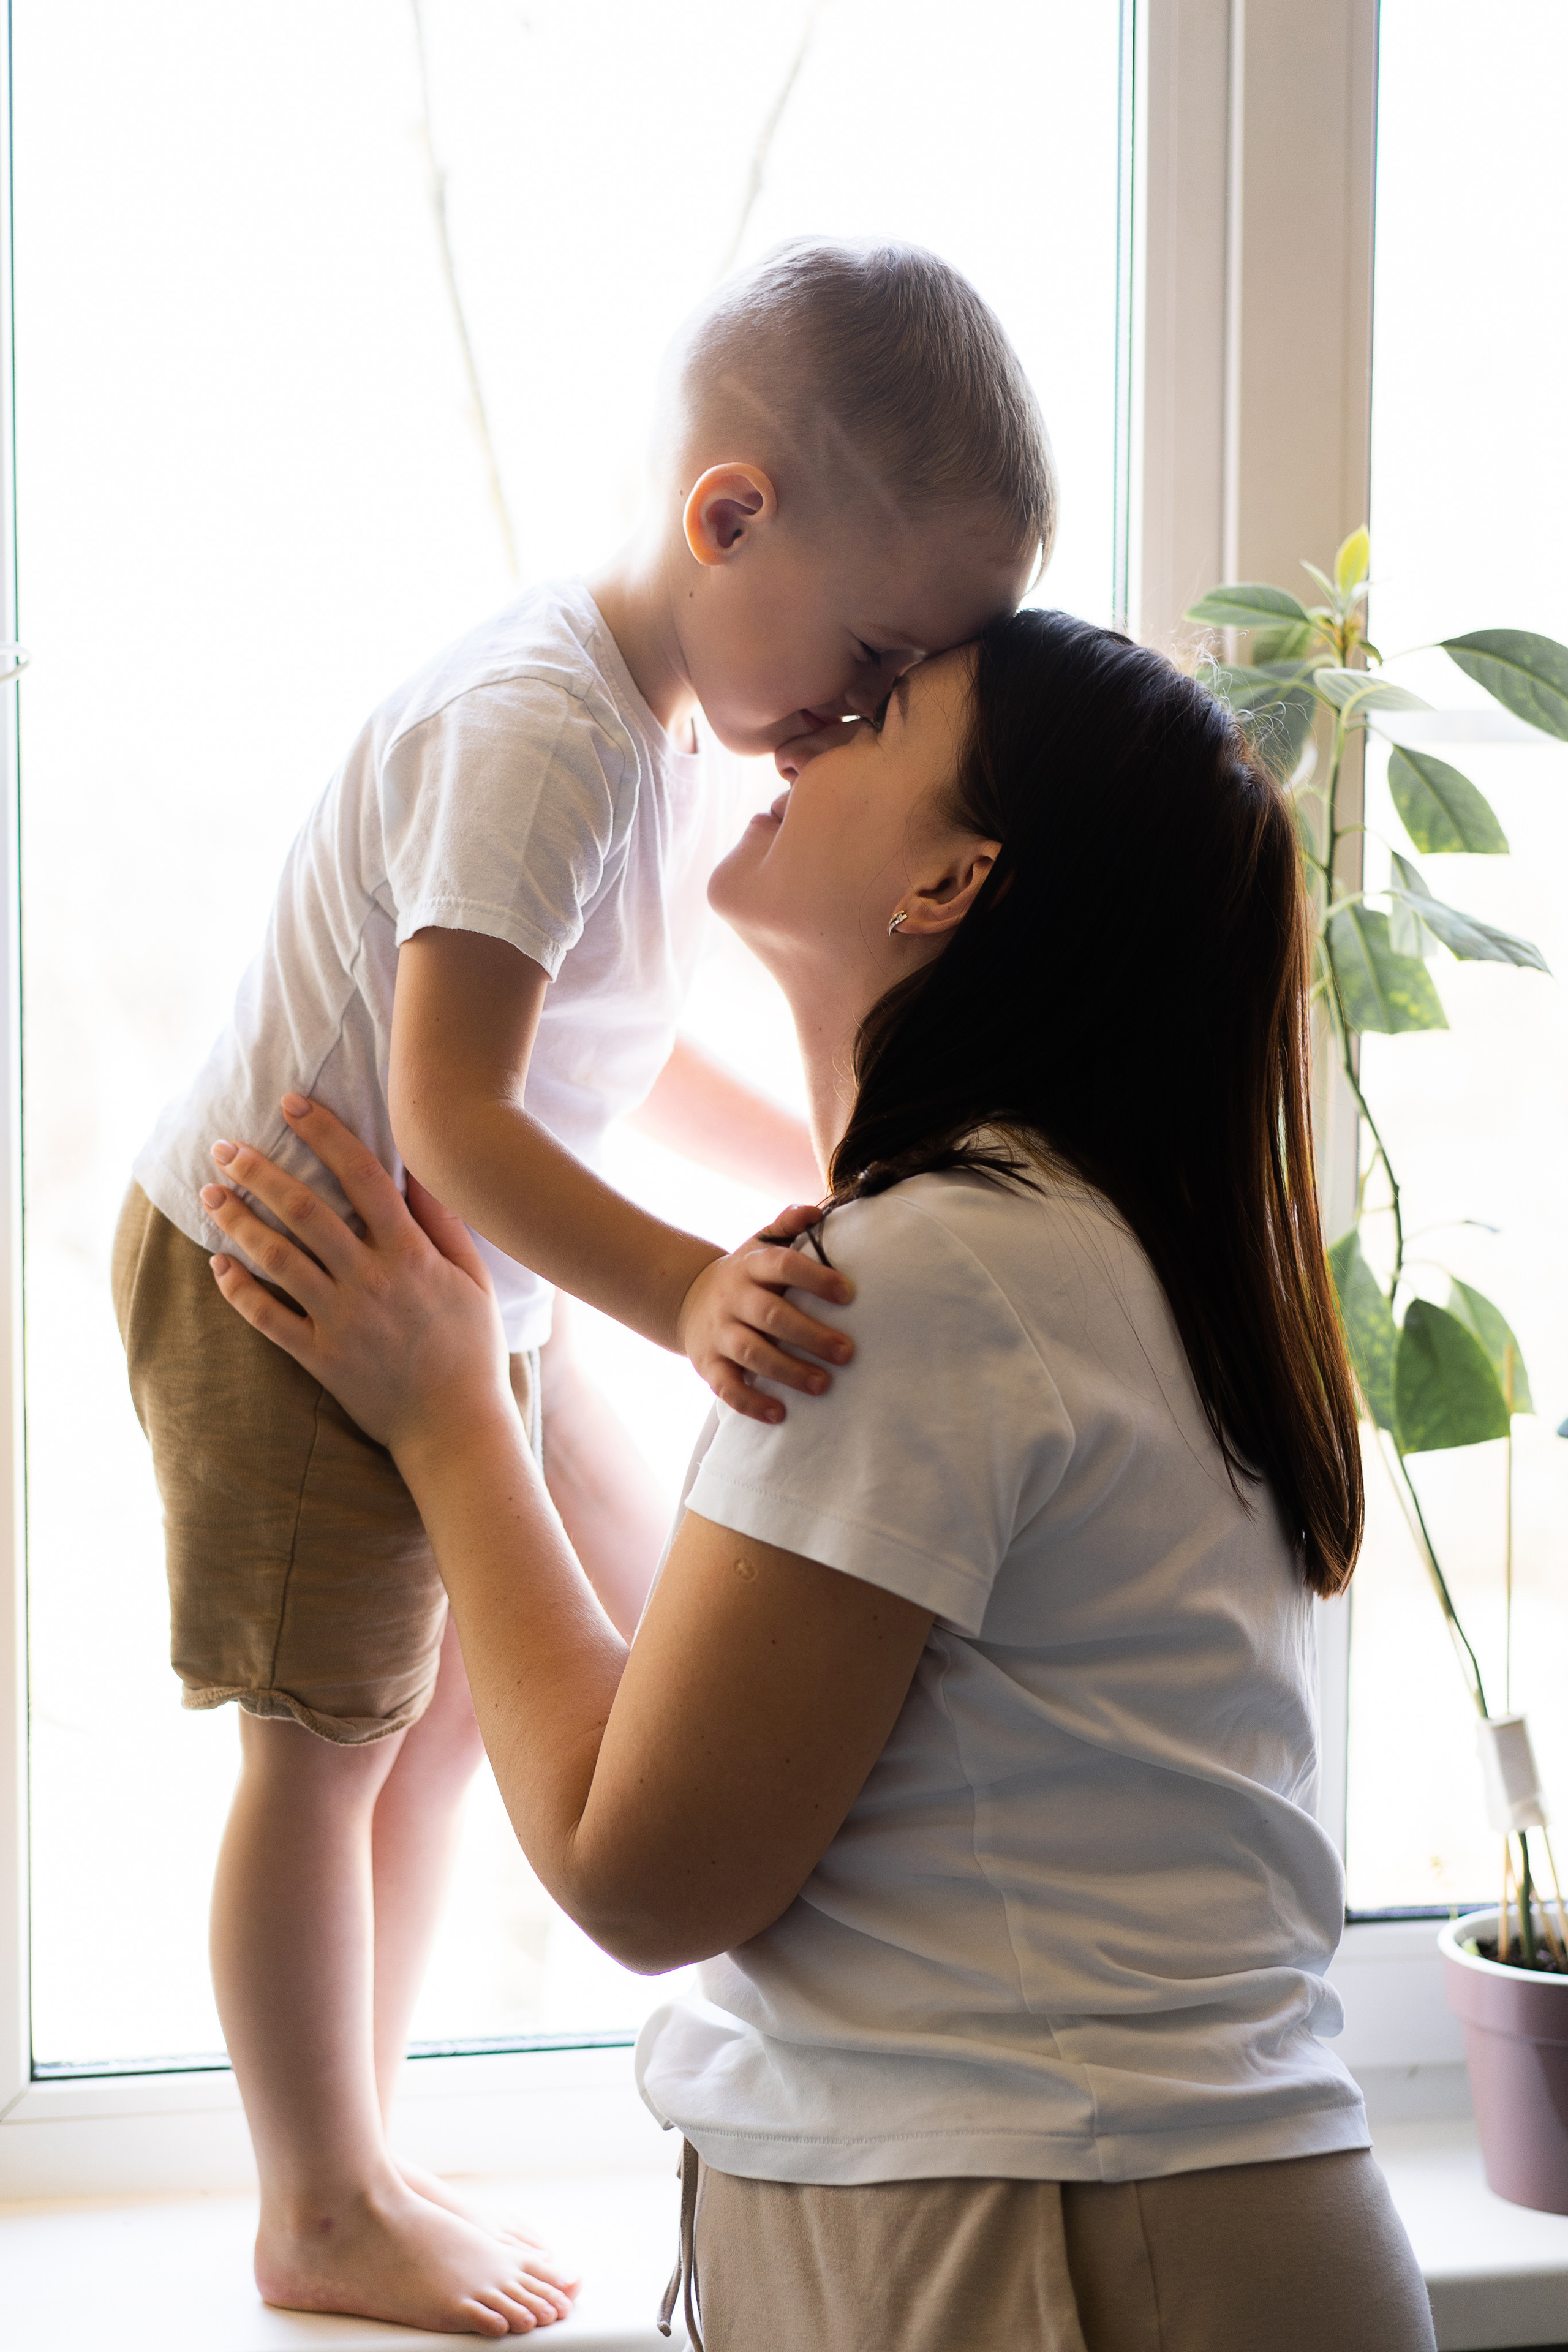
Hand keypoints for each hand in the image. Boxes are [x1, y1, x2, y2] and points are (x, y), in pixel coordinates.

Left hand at [200, 1094, 511, 1458]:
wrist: (454, 1427)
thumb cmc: (469, 1347)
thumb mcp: (472, 1277)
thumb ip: (443, 1222)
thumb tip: (418, 1168)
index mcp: (412, 1254)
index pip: (363, 1177)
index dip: (325, 1134)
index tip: (292, 1105)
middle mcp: (372, 1281)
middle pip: (305, 1211)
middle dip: (260, 1172)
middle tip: (225, 1147)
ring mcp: (342, 1320)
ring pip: (277, 1259)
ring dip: (238, 1222)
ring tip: (211, 1195)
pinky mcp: (320, 1358)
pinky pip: (267, 1319)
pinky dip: (238, 1290)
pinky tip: (218, 1265)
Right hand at [674, 1203, 854, 1423]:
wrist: (687, 1299)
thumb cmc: (746, 1276)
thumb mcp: (759, 1245)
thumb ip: (787, 1226)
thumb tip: (815, 1210)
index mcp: (751, 1268)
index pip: (784, 1266)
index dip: (815, 1278)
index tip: (849, 1294)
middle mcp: (734, 1299)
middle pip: (771, 1315)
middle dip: (811, 1334)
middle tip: (848, 1352)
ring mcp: (719, 1333)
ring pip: (752, 1353)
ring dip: (788, 1370)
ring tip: (823, 1385)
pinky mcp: (709, 1365)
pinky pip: (727, 1387)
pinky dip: (751, 1402)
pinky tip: (779, 1413)